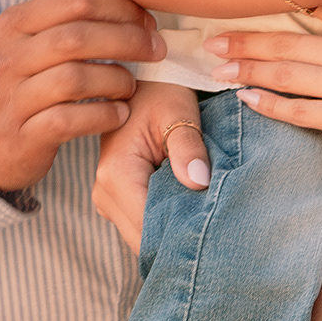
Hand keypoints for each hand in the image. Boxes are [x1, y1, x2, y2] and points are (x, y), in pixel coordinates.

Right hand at [0, 0, 163, 192]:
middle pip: (78, 37)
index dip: (119, 8)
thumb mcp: (25, 42)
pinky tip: (119, 114)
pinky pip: (70, 121)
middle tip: (156, 50)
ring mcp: (12, 98)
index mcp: (13, 25)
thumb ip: (68, 16)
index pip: (74, 1)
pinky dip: (103, 116)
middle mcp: (9, 57)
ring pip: (75, 79)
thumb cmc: (10, 85)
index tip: (146, 21)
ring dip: (116, 80)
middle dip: (128, 40)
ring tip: (130, 86)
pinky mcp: (22, 136)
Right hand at [93, 83, 211, 253]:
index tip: (215, 233)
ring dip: (172, 231)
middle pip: (144, 238)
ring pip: (143, 236)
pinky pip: (142, 224)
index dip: (180, 233)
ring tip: (204, 220)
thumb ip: (188, 147)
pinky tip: (189, 212)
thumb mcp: (179, 112)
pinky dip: (165, 223)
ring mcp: (107, 199)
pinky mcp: (117, 200)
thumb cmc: (162, 92)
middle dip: (178, 237)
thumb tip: (199, 181)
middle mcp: (104, 192)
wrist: (143, 82)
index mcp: (116, 174)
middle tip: (217, 231)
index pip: (148, 225)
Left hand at [211, 0, 321, 152]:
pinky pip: (303, 112)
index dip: (282, 0)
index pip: (315, 3)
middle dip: (245, 39)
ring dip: (248, 68)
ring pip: (286, 73)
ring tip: (218, 65)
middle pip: (286, 39)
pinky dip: (272, 105)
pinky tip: (248, 99)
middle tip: (210, 39)